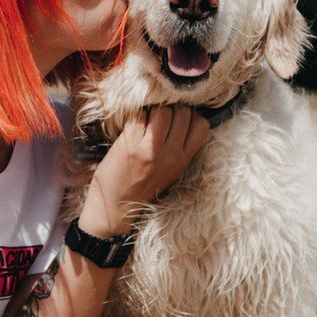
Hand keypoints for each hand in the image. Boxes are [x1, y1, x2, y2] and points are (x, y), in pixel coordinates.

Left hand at [81, 105, 208, 235]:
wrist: (116, 207)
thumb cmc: (142, 187)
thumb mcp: (171, 171)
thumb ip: (179, 148)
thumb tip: (183, 118)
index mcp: (183, 160)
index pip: (201, 125)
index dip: (190, 115)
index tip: (178, 118)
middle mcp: (170, 153)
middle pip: (182, 112)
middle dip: (171, 109)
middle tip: (159, 118)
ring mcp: (150, 148)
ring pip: (162, 110)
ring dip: (153, 110)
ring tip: (146, 121)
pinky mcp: (130, 144)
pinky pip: (139, 115)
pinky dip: (136, 116)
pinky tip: (132, 126)